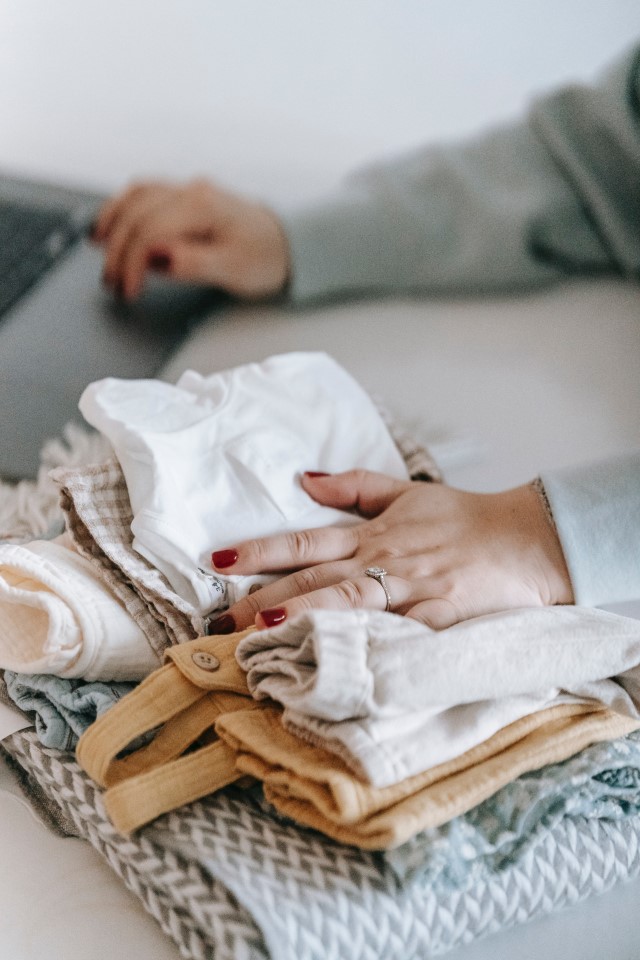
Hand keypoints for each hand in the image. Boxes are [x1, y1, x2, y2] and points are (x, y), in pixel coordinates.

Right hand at [91, 178, 289, 300]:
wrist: (288, 244)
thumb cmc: (265, 258)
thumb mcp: (234, 270)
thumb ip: (193, 263)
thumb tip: (157, 257)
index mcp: (203, 207)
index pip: (150, 231)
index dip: (131, 263)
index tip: (128, 291)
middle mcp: (191, 191)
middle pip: (136, 213)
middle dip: (117, 251)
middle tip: (113, 284)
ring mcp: (186, 190)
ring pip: (134, 197)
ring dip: (112, 225)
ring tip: (100, 256)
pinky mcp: (183, 197)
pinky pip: (142, 194)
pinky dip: (120, 210)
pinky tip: (107, 227)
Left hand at [206, 470, 573, 632]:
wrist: (526, 540)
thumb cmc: (466, 519)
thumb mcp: (408, 492)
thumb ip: (355, 486)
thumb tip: (306, 479)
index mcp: (374, 534)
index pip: (306, 542)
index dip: (260, 550)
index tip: (219, 560)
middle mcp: (383, 561)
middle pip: (314, 580)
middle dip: (263, 598)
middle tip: (218, 619)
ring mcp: (409, 591)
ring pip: (346, 603)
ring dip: (301, 616)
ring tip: (259, 631)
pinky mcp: (437, 619)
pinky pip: (395, 634)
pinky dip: (364, 645)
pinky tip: (333, 660)